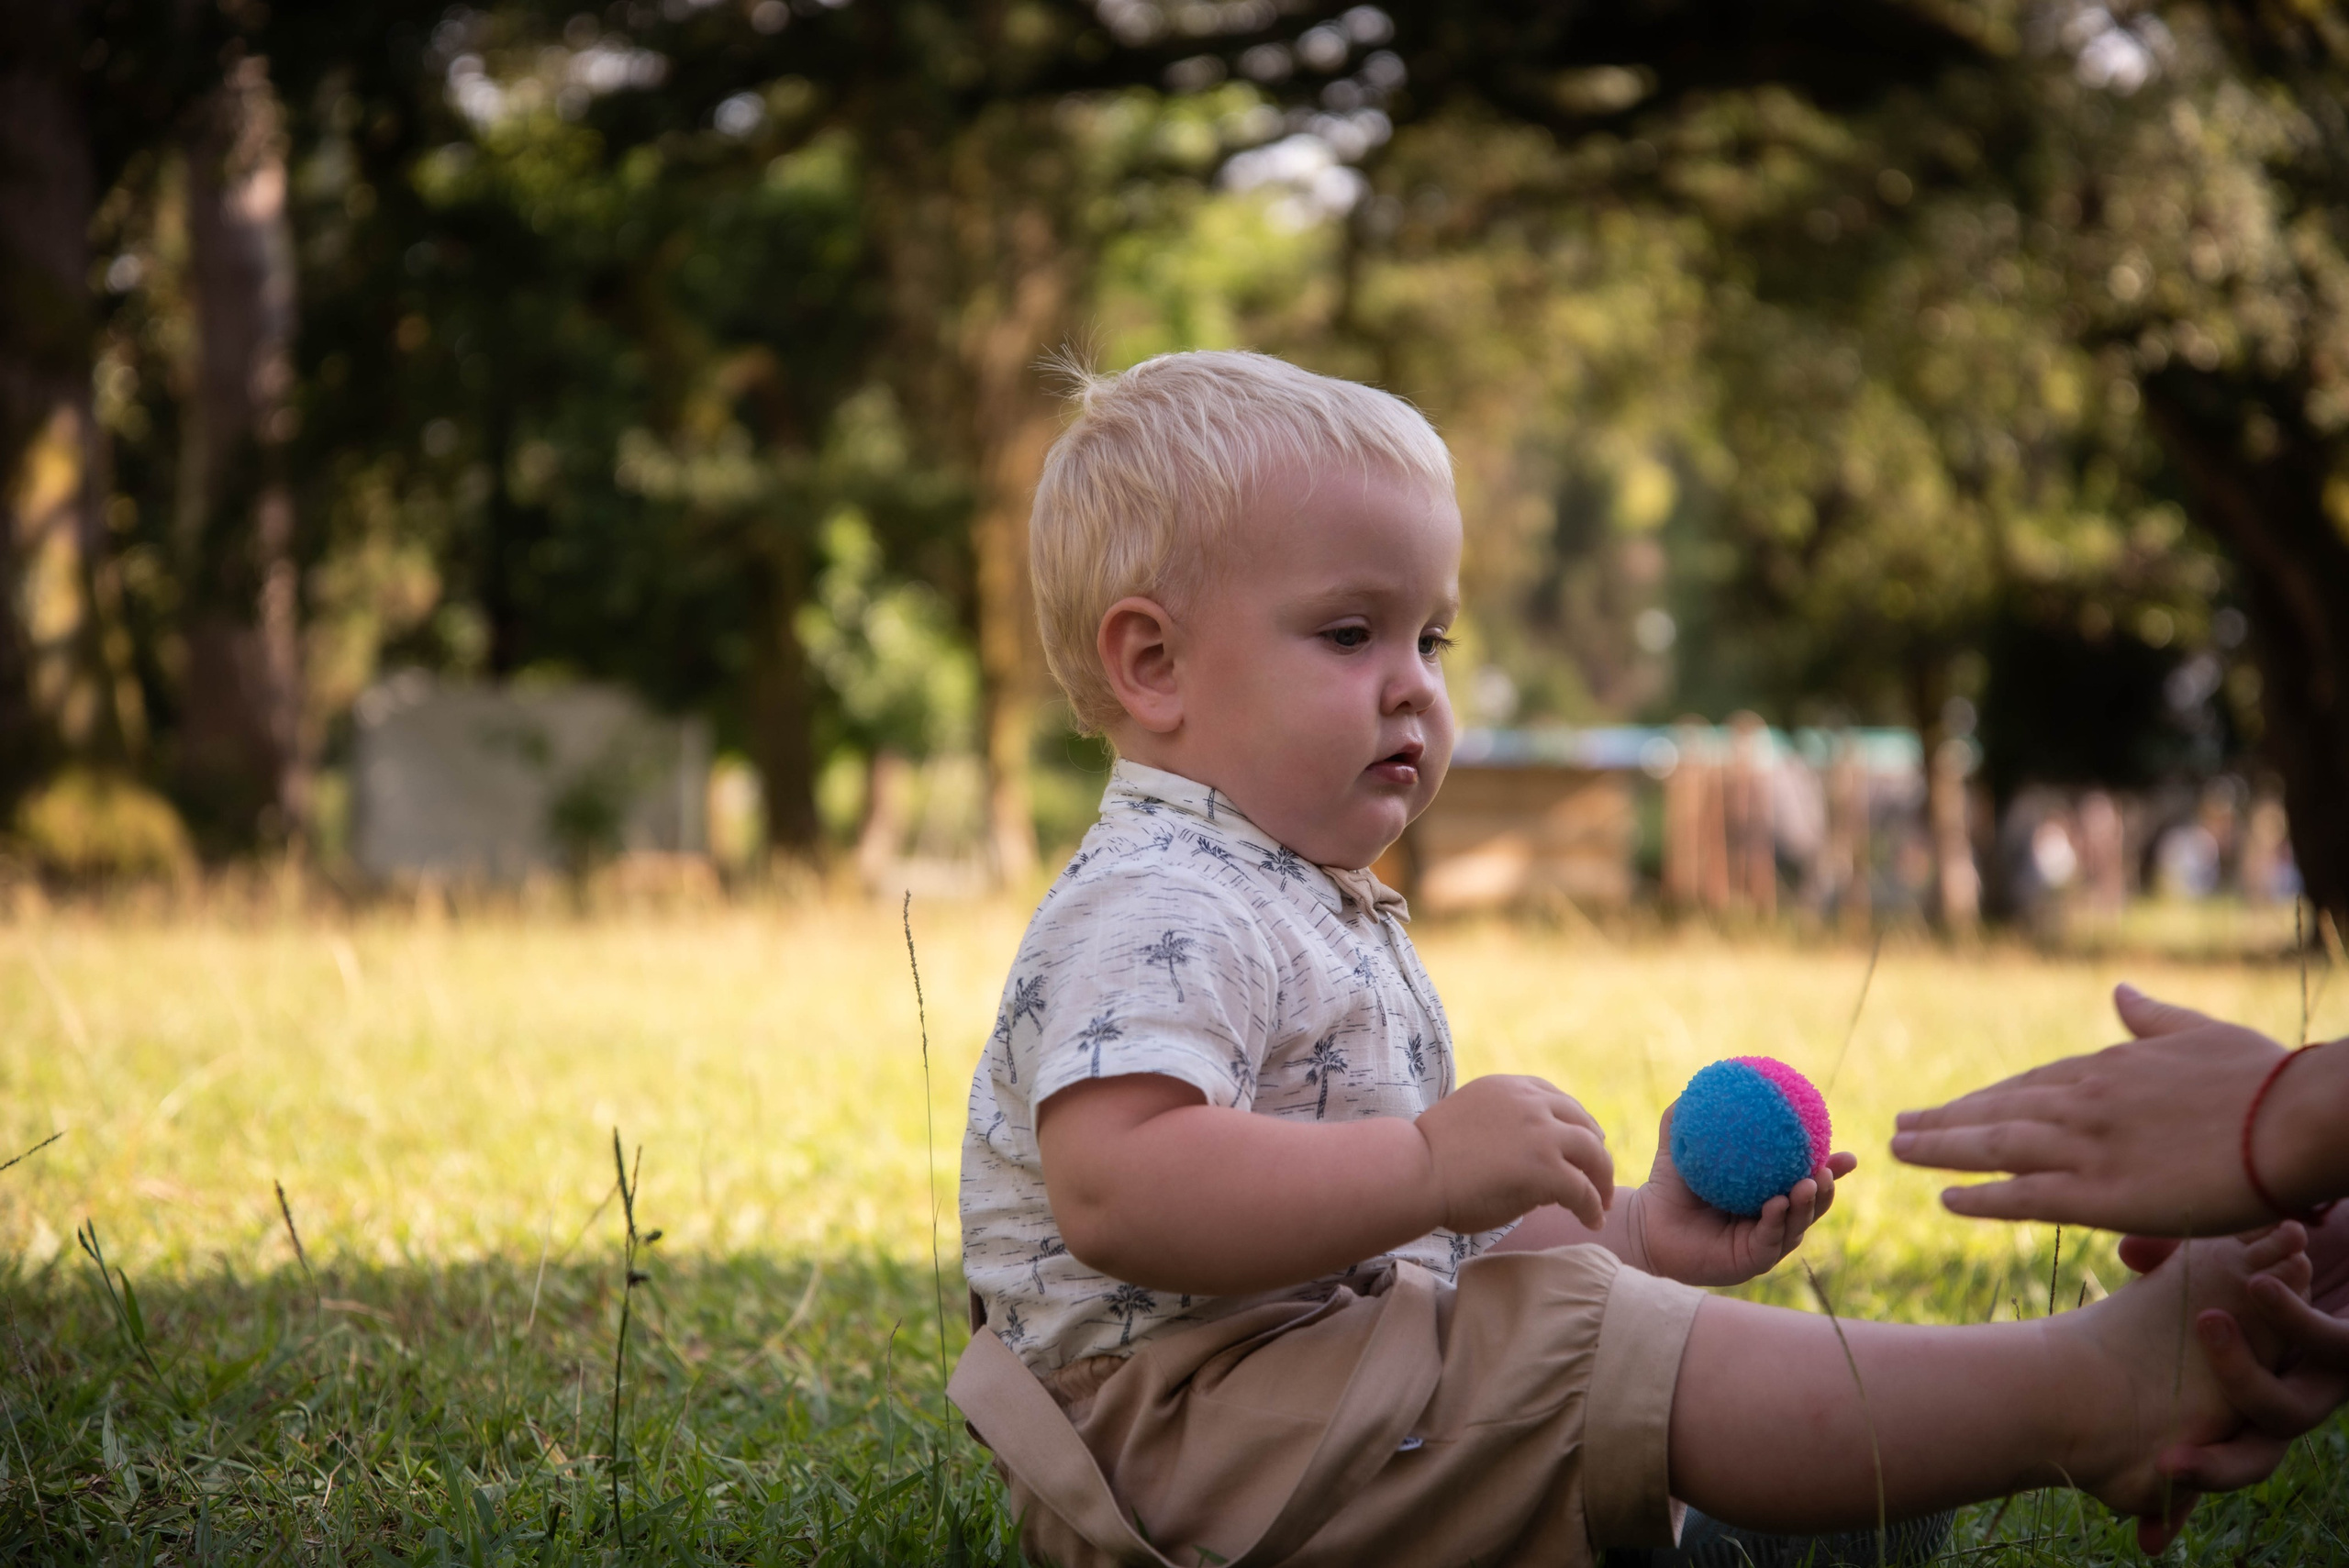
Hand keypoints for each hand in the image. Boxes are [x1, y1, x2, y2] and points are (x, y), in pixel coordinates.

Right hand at [1416, 1073, 1613, 1233]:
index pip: (1557, 1099)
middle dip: (1595, 1151)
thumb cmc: (1428, 1156)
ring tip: (1600, 1202)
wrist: (1415, 1171)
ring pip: (1593, 1153)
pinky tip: (1591, 1220)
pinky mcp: (1547, 1168)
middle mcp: (1531, 1102)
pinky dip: (1592, 1207)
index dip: (1575, 1124)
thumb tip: (1529, 1157)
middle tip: (1598, 1178)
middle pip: (1583, 1123)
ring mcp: (1542, 1133)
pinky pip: (1584, 1189)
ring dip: (1602, 1179)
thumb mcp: (1471, 1119)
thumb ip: (1503, 1126)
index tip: (1580, 1145)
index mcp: (1509, 1087)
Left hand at [1627, 1103, 1856, 1285]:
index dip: (1831, 1171)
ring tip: (1809, 1183)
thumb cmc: (1668, 1187)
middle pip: (1812, 1206)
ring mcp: (1763, 1243)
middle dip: (1827, 1189)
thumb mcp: (1681, 1147)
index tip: (1848, 1155)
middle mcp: (1771, 1220)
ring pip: (1796, 1225)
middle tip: (1827, 1168)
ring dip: (1807, 1205)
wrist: (1647, 1225)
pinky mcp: (1749, 1262)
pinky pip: (1768, 1240)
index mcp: (1767, 1195)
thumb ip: (1691, 1117)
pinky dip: (1776, 1221)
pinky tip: (1777, 1203)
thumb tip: (1704, 1080)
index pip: (1807, 1181)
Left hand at [1889, 985, 2287, 1234]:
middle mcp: (2084, 1103)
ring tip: (1899, 1150)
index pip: (2029, 1085)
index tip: (1950, 1105)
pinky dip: (1982, 1197)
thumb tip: (2120, 991)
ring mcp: (2088, 1148)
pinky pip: (2025, 1197)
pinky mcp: (2102, 1195)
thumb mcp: (2200, 1032)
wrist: (2297, 1118)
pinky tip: (1946, 1199)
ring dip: (1942, 1150)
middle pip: (1997, 1112)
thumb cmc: (2264, 1078)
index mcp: (2108, 1067)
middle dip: (1945, 1120)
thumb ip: (2153, 1017)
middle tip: (1899, 1124)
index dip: (1985, 1098)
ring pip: (1995, 1148)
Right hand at [2122, 1210, 2348, 1494]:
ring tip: (2206, 1323)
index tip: (2143, 1537)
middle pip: (2249, 1458)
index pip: (2208, 1450)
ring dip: (2239, 1377)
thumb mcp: (2226, 1252)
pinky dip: (2287, 1318)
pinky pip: (2323, 1345)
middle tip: (2165, 1468)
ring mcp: (2323, 1379)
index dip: (2176, 1494)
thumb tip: (2127, 1259)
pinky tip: (2259, 1285)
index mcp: (2244, 1389)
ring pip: (2284, 1413)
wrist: (2348, 1223)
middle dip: (2209, 1472)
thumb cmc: (2301, 1244)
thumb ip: (2179, 1259)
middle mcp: (2283, 1395)